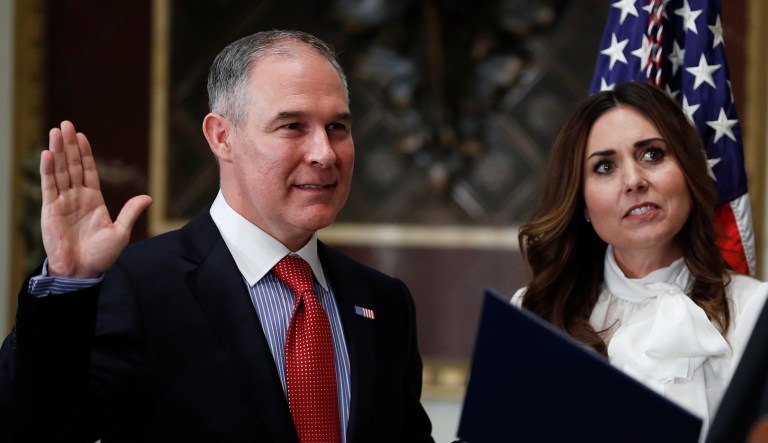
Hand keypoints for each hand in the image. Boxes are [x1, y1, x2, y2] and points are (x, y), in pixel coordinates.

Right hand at [40, 121, 152, 277]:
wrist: (82, 271)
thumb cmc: (101, 255)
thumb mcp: (120, 232)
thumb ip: (131, 212)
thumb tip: (148, 197)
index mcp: (93, 200)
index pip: (88, 171)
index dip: (85, 153)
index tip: (82, 135)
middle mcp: (76, 197)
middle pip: (71, 165)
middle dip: (69, 145)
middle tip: (65, 124)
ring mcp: (62, 202)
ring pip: (59, 171)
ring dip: (57, 151)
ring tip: (55, 132)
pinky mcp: (50, 210)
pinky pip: (49, 186)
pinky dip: (47, 170)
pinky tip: (47, 154)